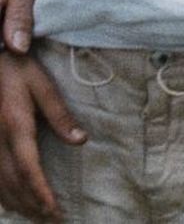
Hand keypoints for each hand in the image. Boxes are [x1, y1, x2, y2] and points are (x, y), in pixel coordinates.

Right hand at [0, 49, 81, 219]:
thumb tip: (81, 140)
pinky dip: (0, 194)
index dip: (41, 193)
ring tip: (36, 216)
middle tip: (52, 220)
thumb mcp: (41, 84)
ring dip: (17, 203)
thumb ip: (60, 113)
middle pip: (12, 184)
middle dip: (32, 205)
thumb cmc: (14, 69)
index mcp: (15, 128)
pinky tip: (10, 202)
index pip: (28, 170)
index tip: (54, 210)